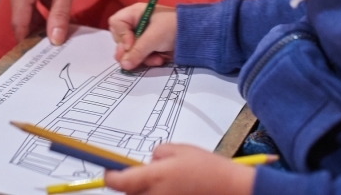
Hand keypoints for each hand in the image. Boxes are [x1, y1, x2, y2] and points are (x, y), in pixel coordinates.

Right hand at [8, 0, 97, 44]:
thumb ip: (59, 16)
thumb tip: (54, 41)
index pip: (19, 21)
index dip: (26, 40)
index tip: (34, 57)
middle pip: (21, 13)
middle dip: (34, 30)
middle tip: (49, 47)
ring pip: (27, 3)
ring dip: (39, 17)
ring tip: (56, 32)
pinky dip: (42, 4)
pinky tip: (58, 12)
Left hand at [105, 144, 255, 194]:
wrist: (231, 189)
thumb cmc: (208, 168)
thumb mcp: (180, 150)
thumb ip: (158, 154)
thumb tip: (149, 162)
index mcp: (155, 177)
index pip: (119, 182)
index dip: (109, 176)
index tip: (108, 170)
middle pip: (129, 193)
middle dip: (131, 183)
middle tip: (144, 173)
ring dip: (144, 191)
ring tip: (166, 181)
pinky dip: (157, 194)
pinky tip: (173, 188)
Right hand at [109, 4, 176, 70]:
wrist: (197, 35)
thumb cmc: (173, 28)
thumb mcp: (154, 38)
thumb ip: (137, 51)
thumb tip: (123, 65)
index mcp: (136, 13)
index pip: (116, 23)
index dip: (121, 35)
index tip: (131, 45)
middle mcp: (137, 23)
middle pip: (121, 39)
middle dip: (130, 51)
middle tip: (135, 58)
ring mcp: (144, 36)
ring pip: (131, 51)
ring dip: (141, 58)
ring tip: (155, 59)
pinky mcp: (151, 47)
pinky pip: (141, 56)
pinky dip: (149, 60)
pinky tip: (159, 60)